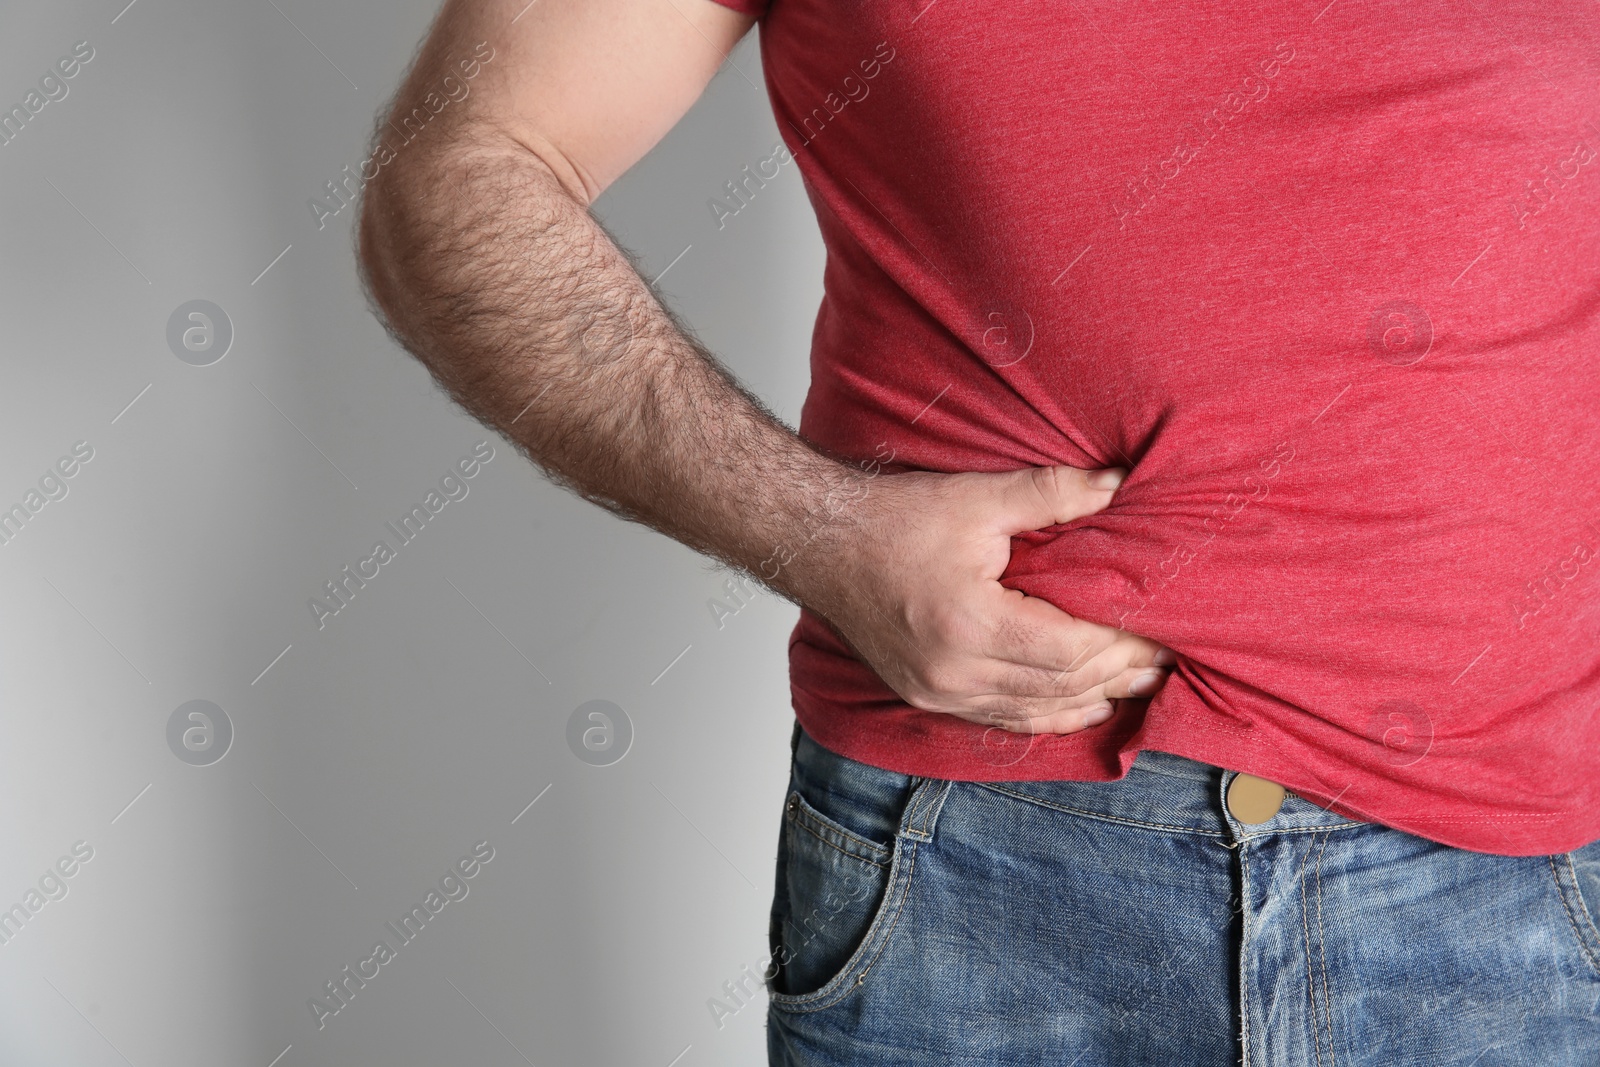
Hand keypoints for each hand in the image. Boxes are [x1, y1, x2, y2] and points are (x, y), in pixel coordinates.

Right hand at [795, 464, 1173, 734]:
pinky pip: (1001, 720)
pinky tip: (1080, 705)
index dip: (1121, 644)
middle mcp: (954, 672)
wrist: (821, 545)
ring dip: (1091, 699)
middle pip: (1060, 687)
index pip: (1070, 650)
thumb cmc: (892, 520)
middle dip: (1118, 674)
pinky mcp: (927, 697)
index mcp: (970, 624)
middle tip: (1164, 660)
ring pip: (1034, 711)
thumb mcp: (976, 499)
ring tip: (1138, 686)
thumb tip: (1116, 484)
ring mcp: (938, 693)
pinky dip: (1047, 714)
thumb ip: (1051, 494)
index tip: (1158, 629)